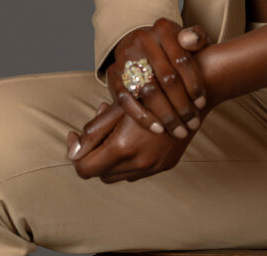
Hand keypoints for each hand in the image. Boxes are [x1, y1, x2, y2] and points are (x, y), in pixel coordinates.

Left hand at [67, 99, 198, 182]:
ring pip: (119, 174)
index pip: (85, 169)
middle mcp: (139, 163)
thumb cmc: (153, 92)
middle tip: (100, 127)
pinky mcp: (166, 166)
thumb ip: (94, 130)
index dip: (75, 153)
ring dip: (112, 158)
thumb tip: (74, 150)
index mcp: (123, 147)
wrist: (192, 94)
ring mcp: (154, 168)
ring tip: (117, 129)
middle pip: (100, 173)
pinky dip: (131, 159)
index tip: (74, 135)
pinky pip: (138, 171)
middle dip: (95, 153)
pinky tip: (134, 135)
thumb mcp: (120, 105)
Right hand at [108, 19, 209, 139]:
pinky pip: (125, 99)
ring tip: (178, 130)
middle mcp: (142, 39)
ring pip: (148, 90)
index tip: (202, 103)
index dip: (194, 84)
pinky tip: (158, 129)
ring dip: (165, 114)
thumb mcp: (188, 40)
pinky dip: (142, 116)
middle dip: (182, 105)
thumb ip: (196, 37)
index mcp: (163, 28)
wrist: (143, 48)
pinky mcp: (112, 73)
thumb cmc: (173, 50)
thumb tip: (189, 40)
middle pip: (166, 77)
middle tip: (193, 123)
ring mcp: (125, 56)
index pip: (182, 59)